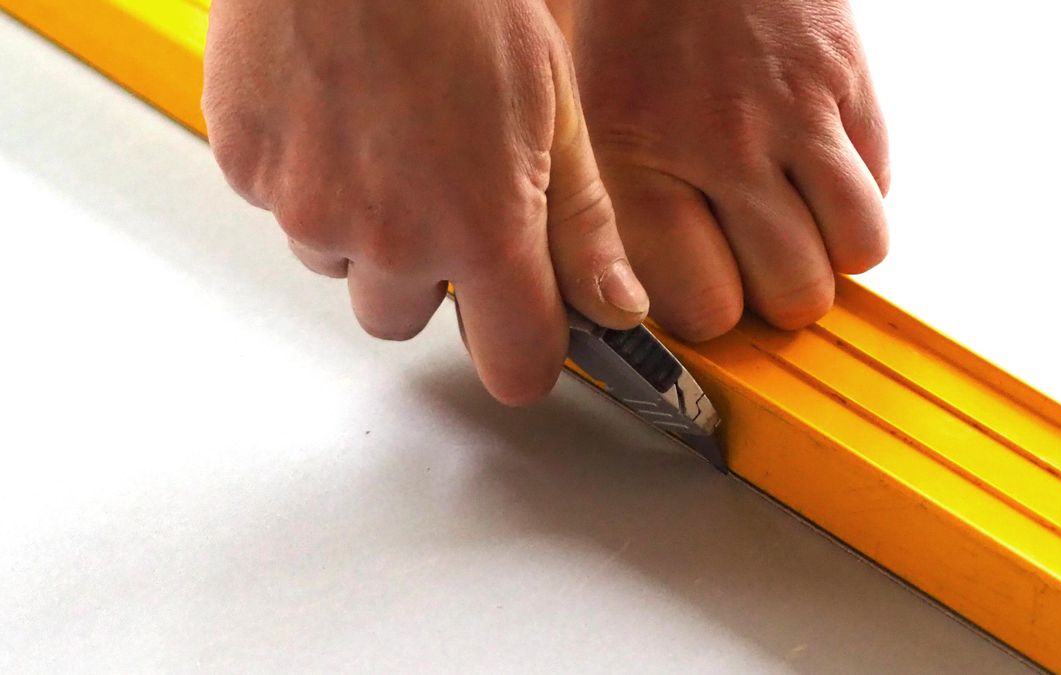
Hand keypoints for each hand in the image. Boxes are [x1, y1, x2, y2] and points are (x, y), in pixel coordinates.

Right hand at [202, 0, 648, 404]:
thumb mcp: (555, 109)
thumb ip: (581, 224)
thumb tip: (615, 305)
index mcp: (483, 230)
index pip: (513, 367)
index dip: (523, 349)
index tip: (524, 325)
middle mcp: (391, 238)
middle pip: (406, 321)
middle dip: (427, 277)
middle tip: (438, 191)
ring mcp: (310, 207)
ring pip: (340, 266)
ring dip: (363, 230)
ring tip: (386, 138)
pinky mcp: (249, 171)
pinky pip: (283, 210)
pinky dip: (309, 180)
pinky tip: (338, 114)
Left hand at [564, 0, 888, 338]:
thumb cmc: (623, 8)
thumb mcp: (574, 106)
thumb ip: (598, 202)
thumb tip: (616, 288)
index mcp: (635, 157)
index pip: (700, 305)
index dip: (705, 314)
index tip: (700, 294)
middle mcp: (720, 146)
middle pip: (786, 294)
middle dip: (771, 298)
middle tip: (751, 270)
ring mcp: (795, 114)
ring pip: (854, 250)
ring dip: (827, 255)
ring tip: (794, 230)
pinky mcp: (849, 82)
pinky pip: (880, 184)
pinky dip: (856, 198)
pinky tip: (816, 176)